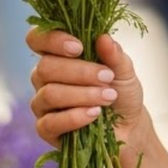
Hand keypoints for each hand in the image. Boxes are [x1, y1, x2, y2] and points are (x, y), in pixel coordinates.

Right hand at [28, 30, 147, 147]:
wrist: (130, 126)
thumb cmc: (121, 91)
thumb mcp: (123, 70)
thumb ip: (113, 54)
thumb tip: (103, 38)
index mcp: (57, 55)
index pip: (37, 39)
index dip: (52, 40)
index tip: (79, 47)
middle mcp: (44, 78)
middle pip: (45, 67)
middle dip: (80, 72)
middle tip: (107, 77)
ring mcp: (42, 104)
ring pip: (49, 94)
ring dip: (82, 94)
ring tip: (108, 97)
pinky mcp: (46, 130)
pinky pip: (50, 123)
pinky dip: (74, 117)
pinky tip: (94, 114)